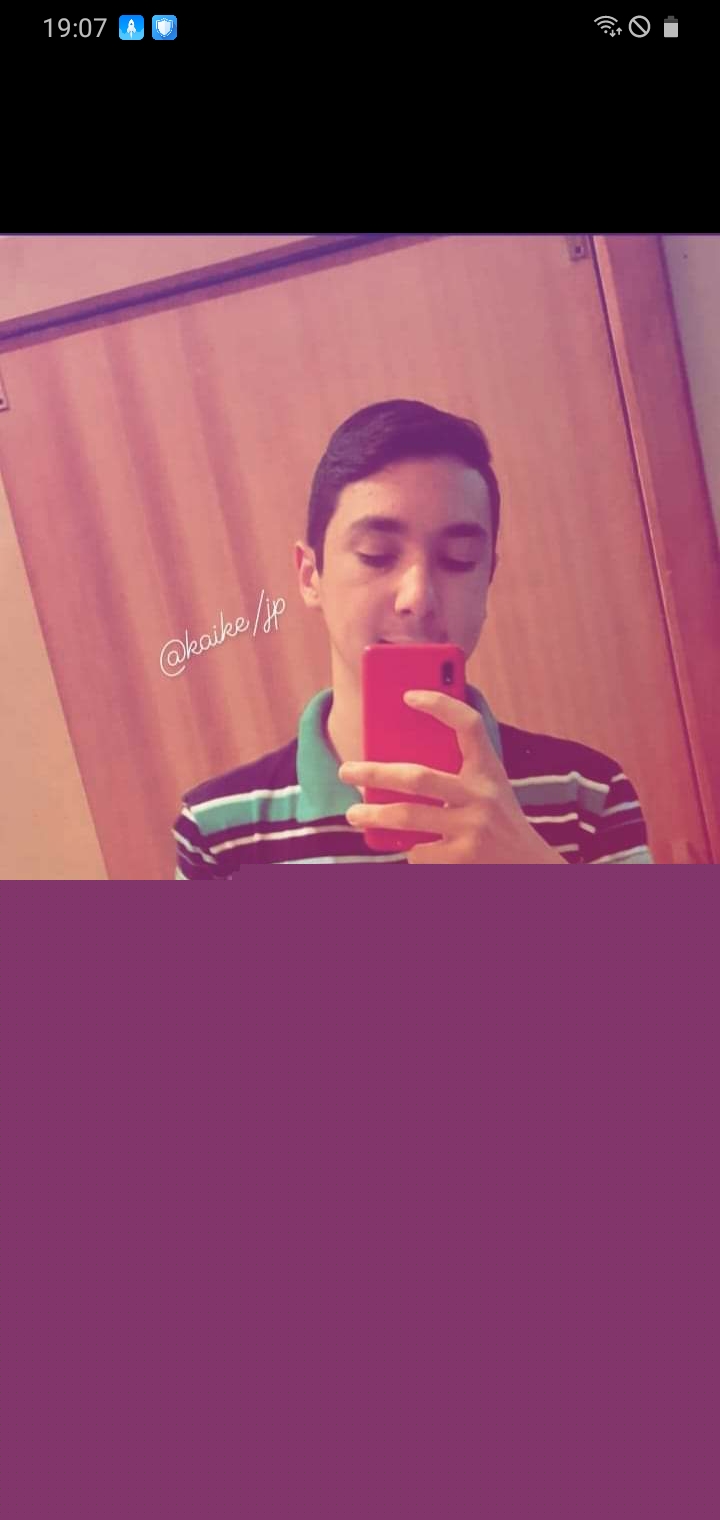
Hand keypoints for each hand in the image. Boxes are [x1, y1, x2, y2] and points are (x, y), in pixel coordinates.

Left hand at [338, 689, 567, 863]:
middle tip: (346, 771)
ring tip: (354, 814)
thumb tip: (394, 767)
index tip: (409, 695)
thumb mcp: (486, 788)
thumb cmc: (496, 819)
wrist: (528, 865)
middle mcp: (483, 795)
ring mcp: (473, 828)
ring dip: (373, 815)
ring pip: (408, 816)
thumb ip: (456, 772)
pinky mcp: (463, 857)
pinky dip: (409, 849)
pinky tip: (407, 847)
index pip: (469, 725)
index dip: (441, 705)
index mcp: (489, 770)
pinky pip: (419, 851)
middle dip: (375, 772)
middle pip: (418, 777)